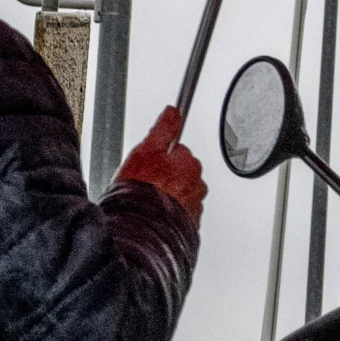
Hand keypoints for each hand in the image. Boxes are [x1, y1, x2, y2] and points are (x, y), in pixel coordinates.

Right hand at [116, 105, 203, 223]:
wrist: (143, 229)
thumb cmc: (142, 191)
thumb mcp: (147, 150)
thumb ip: (163, 129)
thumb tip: (173, 111)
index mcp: (189, 162)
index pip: (178, 151)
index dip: (160, 156)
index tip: (150, 164)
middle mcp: (197, 182)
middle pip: (182, 171)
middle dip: (167, 175)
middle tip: (147, 183)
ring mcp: (195, 203)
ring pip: (182, 191)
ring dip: (170, 194)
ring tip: (150, 200)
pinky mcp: (191, 222)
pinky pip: (182, 211)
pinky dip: (173, 211)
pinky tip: (157, 212)